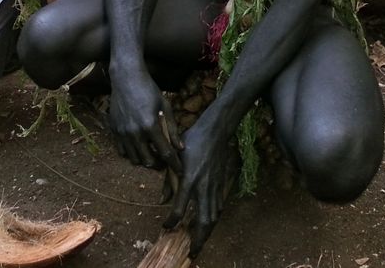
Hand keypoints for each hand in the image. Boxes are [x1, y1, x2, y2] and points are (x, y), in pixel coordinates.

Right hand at [108, 70, 181, 172]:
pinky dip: (131, 152)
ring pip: (134, 159)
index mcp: (150, 126)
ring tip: (151, 153)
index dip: (174, 164)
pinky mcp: (114, 130)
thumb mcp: (166, 106)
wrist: (126, 78)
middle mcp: (135, 132)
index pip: (165, 153)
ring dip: (144, 159)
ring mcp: (122, 132)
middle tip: (164, 161)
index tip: (180, 171)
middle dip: (159, 164)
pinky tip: (138, 145)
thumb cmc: (149, 90)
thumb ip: (172, 128)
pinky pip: (122, 151)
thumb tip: (180, 147)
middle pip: (148, 161)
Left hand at [162, 122, 232, 256]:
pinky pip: (218, 207)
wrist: (215, 132)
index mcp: (189, 179)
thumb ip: (168, 181)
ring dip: (207, 232)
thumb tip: (162, 201)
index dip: (171, 221)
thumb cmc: (192, 142)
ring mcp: (215, 187)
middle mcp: (203, 187)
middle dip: (198, 239)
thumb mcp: (175, 158)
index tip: (166, 227)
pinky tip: (208, 223)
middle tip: (192, 252)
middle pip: (204, 221)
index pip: (178, 208)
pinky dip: (213, 219)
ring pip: (214, 217)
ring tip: (199, 242)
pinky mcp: (221, 185)